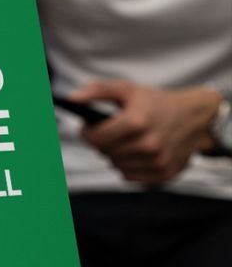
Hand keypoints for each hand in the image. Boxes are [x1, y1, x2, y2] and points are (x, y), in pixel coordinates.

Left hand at [69, 80, 220, 184]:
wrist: (193, 118)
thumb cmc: (156, 102)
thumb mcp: (127, 89)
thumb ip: (97, 91)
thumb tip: (72, 99)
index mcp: (137, 122)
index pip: (96, 138)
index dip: (86, 133)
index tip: (87, 128)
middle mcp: (148, 145)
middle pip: (105, 152)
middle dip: (101, 142)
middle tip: (106, 132)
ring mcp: (157, 161)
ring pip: (115, 165)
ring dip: (113, 154)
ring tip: (121, 141)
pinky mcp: (163, 174)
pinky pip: (129, 176)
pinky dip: (126, 165)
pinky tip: (132, 152)